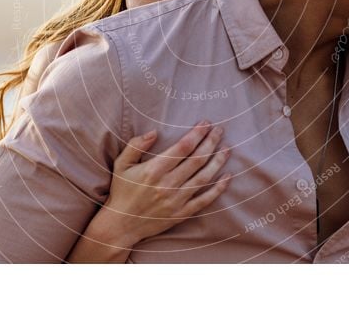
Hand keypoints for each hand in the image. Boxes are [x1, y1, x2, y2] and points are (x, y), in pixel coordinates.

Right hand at [93, 121, 231, 247]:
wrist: (121, 225)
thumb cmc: (121, 191)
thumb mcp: (121, 164)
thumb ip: (136, 145)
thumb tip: (154, 132)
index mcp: (154, 170)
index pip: (182, 148)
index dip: (196, 134)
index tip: (206, 123)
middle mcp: (168, 184)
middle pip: (196, 160)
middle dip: (210, 142)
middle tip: (220, 130)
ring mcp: (176, 200)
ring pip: (203, 178)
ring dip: (217, 162)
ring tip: (227, 149)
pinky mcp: (182, 213)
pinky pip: (204, 200)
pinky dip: (218, 189)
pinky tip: (227, 177)